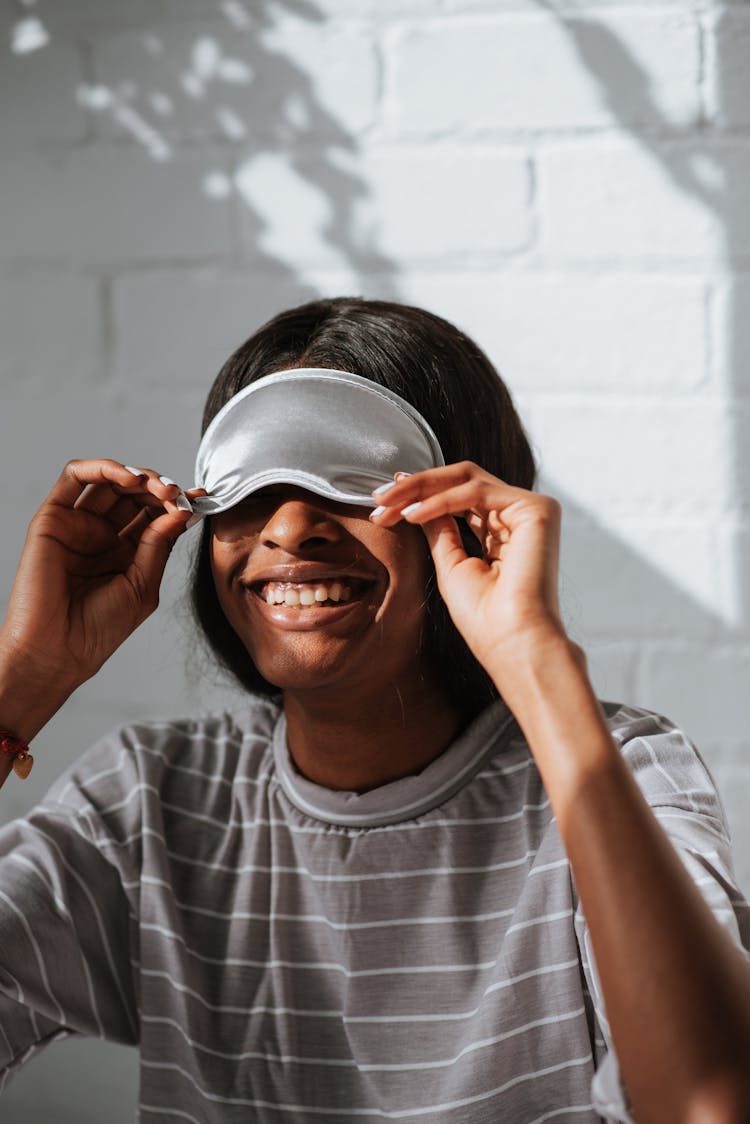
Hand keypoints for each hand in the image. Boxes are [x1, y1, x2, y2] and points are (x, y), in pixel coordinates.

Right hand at [1, 460, 193, 696]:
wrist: (59, 650)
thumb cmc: (99, 629)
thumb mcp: (143, 585)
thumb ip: (159, 545)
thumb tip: (181, 510)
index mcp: (127, 553)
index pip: (155, 515)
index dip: (178, 503)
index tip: (202, 497)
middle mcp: (102, 535)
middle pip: (135, 494)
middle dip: (161, 488)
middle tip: (178, 494)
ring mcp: (78, 524)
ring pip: (109, 481)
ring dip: (138, 476)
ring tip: (158, 487)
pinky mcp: (53, 518)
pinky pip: (73, 477)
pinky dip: (103, 468)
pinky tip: (128, 479)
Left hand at [370, 462, 567, 682]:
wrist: (513, 644)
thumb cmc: (486, 619)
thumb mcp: (451, 565)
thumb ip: (440, 529)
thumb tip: (417, 501)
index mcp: (503, 533)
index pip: (459, 499)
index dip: (421, 494)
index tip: (383, 500)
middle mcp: (518, 518)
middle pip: (462, 481)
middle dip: (416, 487)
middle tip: (378, 498)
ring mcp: (530, 511)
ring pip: (467, 479)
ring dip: (421, 489)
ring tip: (387, 505)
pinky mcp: (537, 510)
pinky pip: (477, 491)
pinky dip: (440, 501)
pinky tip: (413, 514)